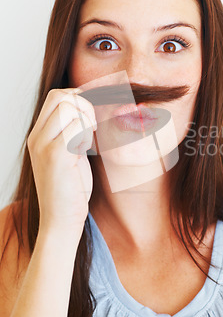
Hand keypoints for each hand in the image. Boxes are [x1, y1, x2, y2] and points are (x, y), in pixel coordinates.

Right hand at [27, 88, 96, 236]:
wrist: (61, 219)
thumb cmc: (70, 188)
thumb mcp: (69, 153)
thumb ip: (72, 132)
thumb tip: (88, 108)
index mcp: (38, 135)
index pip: (55, 96)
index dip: (78, 98)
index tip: (91, 117)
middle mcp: (37, 137)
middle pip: (60, 96)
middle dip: (84, 105)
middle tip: (92, 127)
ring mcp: (43, 145)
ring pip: (68, 108)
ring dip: (86, 120)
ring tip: (86, 141)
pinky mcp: (56, 155)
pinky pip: (75, 126)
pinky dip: (86, 134)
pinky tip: (84, 150)